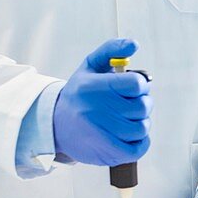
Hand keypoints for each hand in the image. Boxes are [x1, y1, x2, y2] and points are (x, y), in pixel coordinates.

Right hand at [52, 38, 151, 165]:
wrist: (55, 126)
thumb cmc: (80, 94)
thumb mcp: (91, 65)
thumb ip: (112, 49)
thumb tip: (134, 44)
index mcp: (95, 87)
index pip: (137, 83)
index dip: (140, 85)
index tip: (132, 87)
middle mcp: (97, 110)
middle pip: (143, 106)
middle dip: (141, 104)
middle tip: (128, 104)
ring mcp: (102, 133)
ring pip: (142, 127)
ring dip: (139, 123)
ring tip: (124, 119)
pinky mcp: (107, 153)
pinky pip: (139, 149)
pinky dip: (140, 142)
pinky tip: (129, 134)